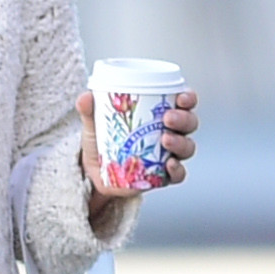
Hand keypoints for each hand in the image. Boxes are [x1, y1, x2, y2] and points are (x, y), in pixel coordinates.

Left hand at [77, 88, 199, 215]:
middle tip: (168, 118)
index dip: (188, 97)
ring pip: (187, 147)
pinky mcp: (162, 176)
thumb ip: (90, 110)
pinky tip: (169, 165)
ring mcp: (168, 155)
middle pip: (189, 123)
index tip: (181, 97)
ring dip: (181, 142)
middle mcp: (170, 132)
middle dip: (184, 119)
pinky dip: (177, 170)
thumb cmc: (101, 141)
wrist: (93, 174)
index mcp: (159, 114)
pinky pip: (178, 174)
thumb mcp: (95, 124)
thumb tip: (85, 97)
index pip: (183, 102)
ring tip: (165, 140)